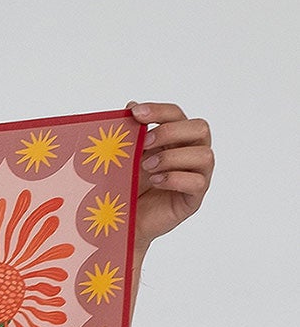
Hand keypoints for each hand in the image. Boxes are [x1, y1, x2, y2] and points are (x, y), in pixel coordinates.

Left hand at [128, 102, 212, 252]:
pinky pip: (198, 182)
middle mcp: (190, 154)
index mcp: (175, 139)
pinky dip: (175, 178)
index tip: (135, 113)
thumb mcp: (125, 157)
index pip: (177, 114)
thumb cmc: (125, 186)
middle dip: (171, 132)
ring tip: (147, 167)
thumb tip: (132, 104)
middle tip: (145, 143)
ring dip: (173, 157)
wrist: (120, 222)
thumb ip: (130, 133)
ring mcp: (196, 176)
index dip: (159, 110)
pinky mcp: (193, 199)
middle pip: (201, 128)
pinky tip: (155, 181)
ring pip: (205, 155)